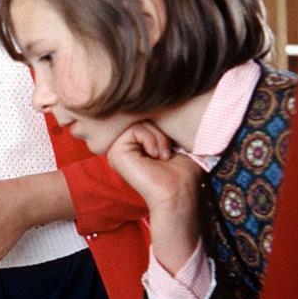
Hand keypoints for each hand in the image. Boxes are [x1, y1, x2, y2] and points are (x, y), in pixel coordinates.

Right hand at [106, 121, 203, 272]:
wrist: (178, 193)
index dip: (162, 125)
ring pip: (137, 122)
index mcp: (134, 145)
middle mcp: (122, 147)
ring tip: (163, 155)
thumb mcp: (176, 142)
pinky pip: (134, 129)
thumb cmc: (182, 173)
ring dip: (157, 137)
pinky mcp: (115, 153)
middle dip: (159, 131)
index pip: (145, 118)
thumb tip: (170, 106)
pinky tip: (155, 156)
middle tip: (167, 152)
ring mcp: (116, 150)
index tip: (172, 145)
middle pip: (139, 117)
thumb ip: (167, 126)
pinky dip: (151, 140)